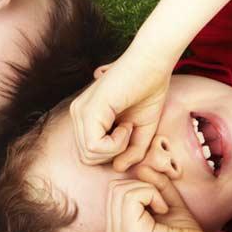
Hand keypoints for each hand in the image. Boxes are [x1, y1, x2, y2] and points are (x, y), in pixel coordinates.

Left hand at [69, 53, 173, 170]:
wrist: (154, 63)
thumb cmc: (149, 91)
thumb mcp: (142, 131)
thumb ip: (131, 152)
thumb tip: (117, 168)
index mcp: (85, 117)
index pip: (89, 153)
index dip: (113, 152)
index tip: (129, 132)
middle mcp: (77, 114)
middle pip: (87, 158)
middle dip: (113, 153)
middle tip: (129, 129)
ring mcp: (80, 111)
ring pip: (90, 155)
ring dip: (116, 147)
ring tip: (127, 124)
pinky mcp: (88, 110)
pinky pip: (95, 146)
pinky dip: (116, 143)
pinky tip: (125, 124)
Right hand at [100, 167, 209, 231]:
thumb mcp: (170, 204)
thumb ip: (157, 186)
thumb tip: (141, 168)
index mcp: (118, 229)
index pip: (114, 192)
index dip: (139, 188)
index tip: (161, 203)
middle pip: (114, 188)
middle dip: (141, 186)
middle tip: (162, 203)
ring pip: (120, 189)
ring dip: (147, 190)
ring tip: (163, 207)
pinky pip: (130, 196)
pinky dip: (150, 194)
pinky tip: (164, 210)